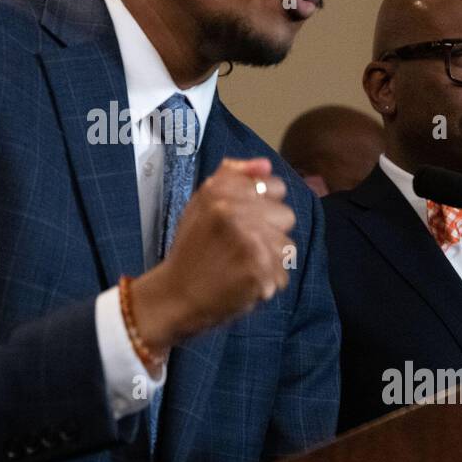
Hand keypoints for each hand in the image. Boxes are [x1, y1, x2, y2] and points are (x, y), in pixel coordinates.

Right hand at [129, 157, 293, 354]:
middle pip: (286, 216)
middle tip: (239, 247)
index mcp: (220, 192)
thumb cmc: (192, 249)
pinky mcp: (259, 273)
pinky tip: (241, 282)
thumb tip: (265, 164)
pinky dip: (266, 283)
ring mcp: (249, 243)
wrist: (174, 296)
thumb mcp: (201, 203)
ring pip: (287, 246)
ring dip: (269, 259)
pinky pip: (282, 274)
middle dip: (268, 232)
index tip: (245, 220)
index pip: (276, 186)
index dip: (265, 204)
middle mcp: (234, 213)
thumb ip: (233, 177)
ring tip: (240, 266)